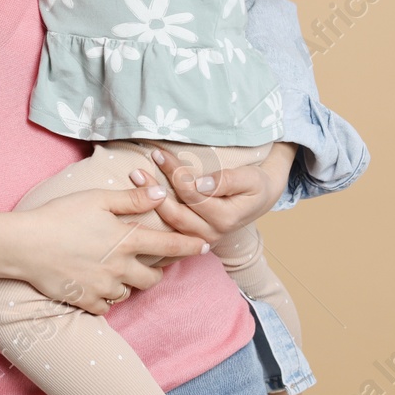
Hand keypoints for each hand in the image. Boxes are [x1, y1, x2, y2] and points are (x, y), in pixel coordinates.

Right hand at [15, 186, 210, 315]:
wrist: (24, 246)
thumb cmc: (59, 215)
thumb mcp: (96, 199)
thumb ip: (131, 199)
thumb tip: (160, 195)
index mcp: (126, 240)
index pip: (168, 244)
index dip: (189, 246)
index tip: (205, 246)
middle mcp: (120, 267)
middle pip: (152, 278)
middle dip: (156, 272)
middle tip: (149, 264)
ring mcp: (103, 286)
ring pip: (128, 293)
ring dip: (128, 284)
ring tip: (116, 272)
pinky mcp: (85, 300)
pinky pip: (106, 306)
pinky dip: (106, 299)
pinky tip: (96, 285)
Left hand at [128, 142, 296, 262]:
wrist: (258, 200)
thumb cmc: (254, 185)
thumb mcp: (250, 178)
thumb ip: (227, 180)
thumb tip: (200, 185)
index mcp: (225, 218)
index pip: (192, 195)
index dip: (175, 174)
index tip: (158, 154)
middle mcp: (211, 234)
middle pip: (176, 213)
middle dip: (154, 192)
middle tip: (136, 172)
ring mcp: (201, 240)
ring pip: (170, 224)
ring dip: (150, 204)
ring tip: (136, 182)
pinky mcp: (193, 240)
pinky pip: (169, 234)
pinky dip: (154, 221)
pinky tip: (138, 206)